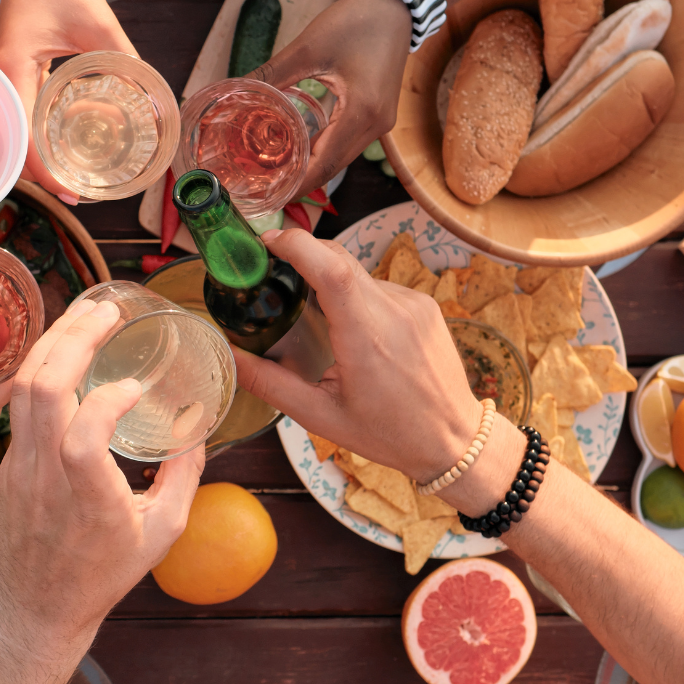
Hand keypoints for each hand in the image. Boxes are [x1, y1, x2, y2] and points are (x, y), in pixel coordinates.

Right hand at [0, 0, 132, 202]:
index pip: (23, 139)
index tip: (73, 191)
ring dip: (40, 158)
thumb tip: (153, 99)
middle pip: (14, 145)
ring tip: (73, 178)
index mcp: (12, 72)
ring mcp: (6, 79)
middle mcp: (2, 81)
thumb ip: (125, 60)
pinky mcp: (16, 74)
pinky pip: (24, 114)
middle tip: (78, 194)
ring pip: (17, 133)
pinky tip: (65, 144)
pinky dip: (41, 135)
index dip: (46, 172)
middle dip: (42, 175)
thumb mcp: (99, 23)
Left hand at [0, 298, 203, 636]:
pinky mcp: (9, 460)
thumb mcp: (161, 533)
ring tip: (84, 312)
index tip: (134, 387)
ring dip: (52, 340)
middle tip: (106, 310)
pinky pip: (17, 400)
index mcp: (88, 502)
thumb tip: (199, 426)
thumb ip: (184, 477)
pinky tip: (64, 344)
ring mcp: (20, 466)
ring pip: (21, 388)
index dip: (107, 403)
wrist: (36, 605)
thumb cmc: (101, 574)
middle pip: (42, 392)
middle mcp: (46, 479)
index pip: (82, 440)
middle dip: (72, 339)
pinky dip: (40, 363)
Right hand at [231, 229, 505, 511]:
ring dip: (331, 284)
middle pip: (339, 259)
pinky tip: (355, 333)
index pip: (330, 267)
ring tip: (318, 321)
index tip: (266, 242)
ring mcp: (414, 304)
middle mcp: (394, 311)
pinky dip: (357, 297)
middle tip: (273, 273)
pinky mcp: (424, 305)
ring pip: (358, 273)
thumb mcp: (321, 416)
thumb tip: (229, 356)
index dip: (296, 244)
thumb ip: (270, 383)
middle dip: (303, 256)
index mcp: (366, 337)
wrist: (454, 440)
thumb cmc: (389, 434)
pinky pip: (379, 286)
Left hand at [251, 0, 409, 199]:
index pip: (326, 163)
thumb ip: (273, 73)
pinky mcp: (380, 113)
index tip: (272, 196)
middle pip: (335, 166)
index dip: (299, 184)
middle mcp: (376, 124)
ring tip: (279, 171)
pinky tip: (302, 148)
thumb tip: (236, 89)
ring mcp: (381, 121)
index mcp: (361, 112)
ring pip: (343, 157)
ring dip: (314, 166)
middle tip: (267, 186)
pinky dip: (326, 150)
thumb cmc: (357, 21)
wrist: (397, 5)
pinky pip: (350, 142)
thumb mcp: (308, 47)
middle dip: (302, 180)